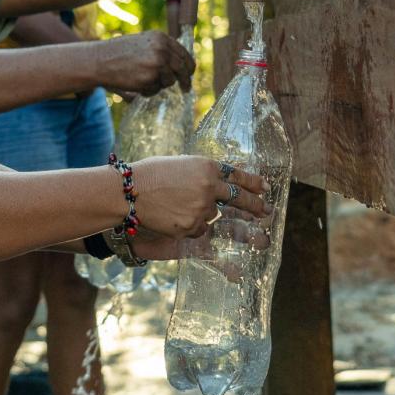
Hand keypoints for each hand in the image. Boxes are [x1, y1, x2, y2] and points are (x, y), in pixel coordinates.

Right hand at [93, 31, 194, 94]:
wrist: (99, 60)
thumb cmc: (117, 53)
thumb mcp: (142, 43)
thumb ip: (160, 49)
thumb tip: (180, 64)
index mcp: (160, 38)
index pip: (183, 53)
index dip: (188, 65)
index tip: (190, 73)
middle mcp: (162, 49)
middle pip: (182, 68)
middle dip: (185, 80)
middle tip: (186, 88)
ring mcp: (157, 64)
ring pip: (169, 81)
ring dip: (159, 85)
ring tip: (142, 80)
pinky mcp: (151, 78)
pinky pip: (156, 89)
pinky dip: (148, 91)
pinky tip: (135, 84)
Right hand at [132, 156, 269, 238]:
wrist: (127, 192)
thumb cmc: (148, 174)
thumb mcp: (180, 165)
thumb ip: (201, 173)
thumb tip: (218, 181)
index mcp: (207, 166)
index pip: (238, 175)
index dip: (254, 182)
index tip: (265, 187)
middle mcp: (209, 187)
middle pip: (239, 198)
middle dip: (255, 205)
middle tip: (267, 210)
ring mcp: (202, 209)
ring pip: (212, 216)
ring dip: (203, 213)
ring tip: (184, 208)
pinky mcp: (192, 227)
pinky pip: (198, 229)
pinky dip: (190, 226)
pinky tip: (173, 218)